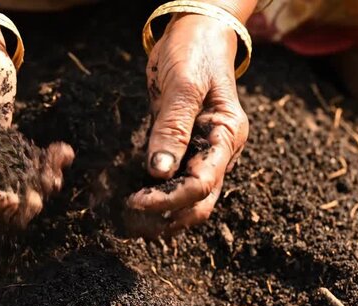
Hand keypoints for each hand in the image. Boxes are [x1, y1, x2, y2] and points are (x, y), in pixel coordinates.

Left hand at [127, 14, 248, 233]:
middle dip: (168, 217)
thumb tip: (159, 170)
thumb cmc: (194, 52)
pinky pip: (175, 181)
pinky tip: (135, 202)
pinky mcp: (184, 147)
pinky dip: (158, 195)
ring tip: (130, 221)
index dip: (169, 199)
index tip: (135, 201)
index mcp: (227, 136)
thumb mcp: (183, 86)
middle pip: (200, 201)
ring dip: (163, 214)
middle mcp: (219, 150)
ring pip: (189, 198)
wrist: (195, 32)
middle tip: (130, 221)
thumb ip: (173, 128)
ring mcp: (203, 151)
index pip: (202, 183)